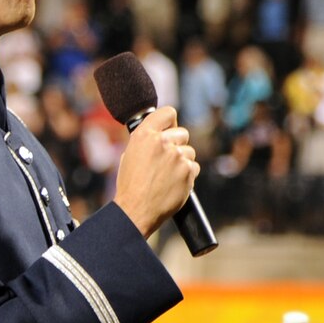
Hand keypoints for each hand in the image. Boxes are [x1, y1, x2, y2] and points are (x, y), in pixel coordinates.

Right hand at [113, 106, 199, 236]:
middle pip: (182, 133)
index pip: (168, 113)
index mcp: (144, 135)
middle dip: (177, 144)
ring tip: (166, 175)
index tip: (168, 128)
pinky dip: (186, 175)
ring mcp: (177, 156)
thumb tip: (161, 134)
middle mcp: (162, 142)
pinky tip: (173, 183)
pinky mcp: (188, 171)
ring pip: (189, 152)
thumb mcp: (130, 154)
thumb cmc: (130, 184)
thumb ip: (147, 140)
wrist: (136, 209)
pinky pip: (193, 167)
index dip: (169, 122)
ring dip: (182, 161)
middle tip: (166, 158)